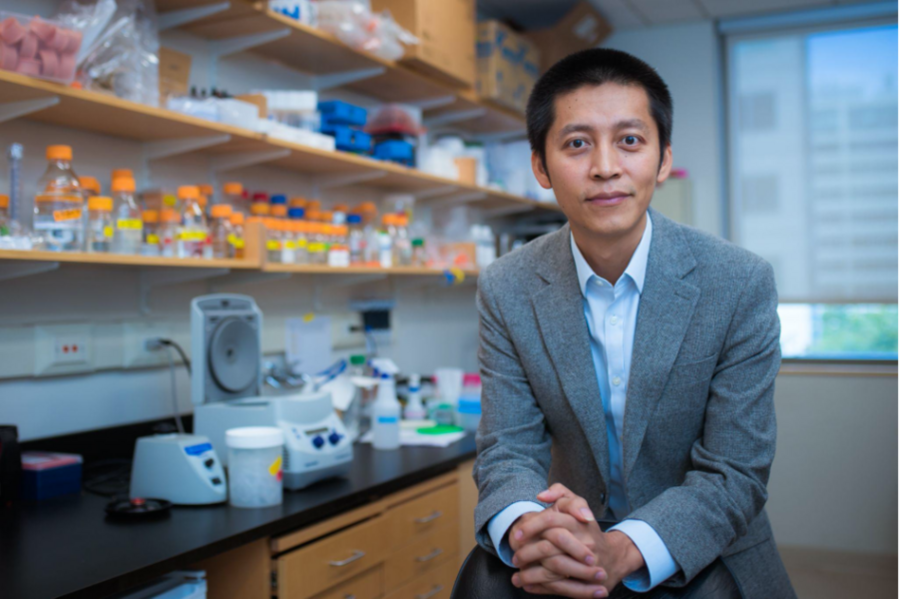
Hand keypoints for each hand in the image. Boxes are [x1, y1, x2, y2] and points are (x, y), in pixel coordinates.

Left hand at [509, 484, 644, 596]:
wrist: (613, 555)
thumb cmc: (585, 528)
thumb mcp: (575, 504)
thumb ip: (560, 492)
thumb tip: (541, 496)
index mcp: (578, 522)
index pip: (550, 520)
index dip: (531, 527)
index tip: (517, 535)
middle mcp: (585, 542)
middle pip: (550, 547)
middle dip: (528, 553)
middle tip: (515, 558)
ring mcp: (588, 564)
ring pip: (554, 569)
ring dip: (532, 574)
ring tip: (517, 576)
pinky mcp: (589, 583)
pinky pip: (562, 587)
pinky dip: (542, 588)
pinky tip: (528, 586)